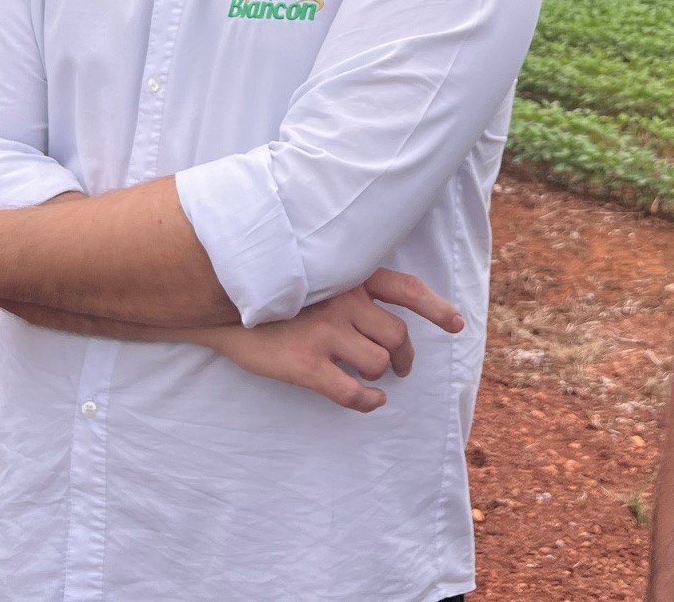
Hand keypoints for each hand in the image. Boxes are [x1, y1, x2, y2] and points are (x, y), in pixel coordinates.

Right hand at [192, 268, 465, 412]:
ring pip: (379, 362)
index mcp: (347, 275)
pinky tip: (368, 402)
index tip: (457, 325)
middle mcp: (342, 301)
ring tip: (373, 379)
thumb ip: (342, 280)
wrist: (216, 305)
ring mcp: (324, 333)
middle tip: (400, 366)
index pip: (405, 288)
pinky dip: (368, 401)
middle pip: (397, 335)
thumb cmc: (267, 290)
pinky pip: (353, 392)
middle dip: (404, 354)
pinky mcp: (306, 364)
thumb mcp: (309, 270)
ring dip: (382, 375)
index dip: (435, 307)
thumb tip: (373, 302)